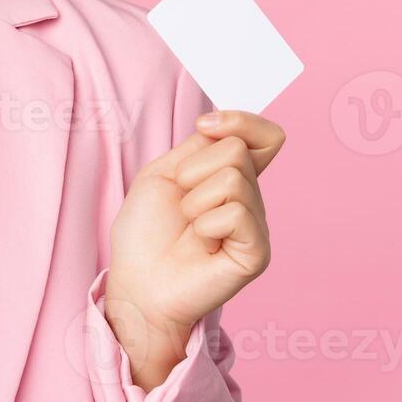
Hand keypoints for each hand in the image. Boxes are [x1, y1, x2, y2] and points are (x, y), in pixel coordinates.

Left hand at [104, 110, 285, 388]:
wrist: (136, 281)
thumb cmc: (145, 232)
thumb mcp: (164, 173)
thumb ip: (200, 147)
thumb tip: (225, 126)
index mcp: (232, 177)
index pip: (265, 136)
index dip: (241, 121)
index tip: (204, 126)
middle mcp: (251, 199)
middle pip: (238, 150)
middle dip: (195, 170)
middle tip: (181, 203)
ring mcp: (256, 226)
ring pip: (234, 178)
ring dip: (195, 200)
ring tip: (189, 226)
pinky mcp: (257, 252)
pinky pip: (236, 213)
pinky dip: (206, 224)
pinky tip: (201, 243)